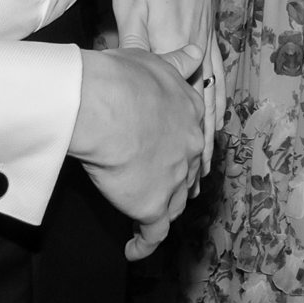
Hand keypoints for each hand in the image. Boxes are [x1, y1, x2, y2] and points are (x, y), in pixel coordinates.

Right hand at [71, 45, 211, 259]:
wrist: (106, 105)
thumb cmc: (122, 79)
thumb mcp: (156, 62)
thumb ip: (179, 61)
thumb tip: (197, 51)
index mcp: (190, 112)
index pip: (193, 136)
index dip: (184, 148)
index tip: (174, 153)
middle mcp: (191, 148)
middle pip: (188, 173)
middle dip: (179, 181)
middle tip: (163, 188)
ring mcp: (174, 180)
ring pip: (174, 203)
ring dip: (164, 212)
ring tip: (149, 219)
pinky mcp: (153, 206)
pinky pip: (153, 233)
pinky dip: (144, 245)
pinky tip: (134, 250)